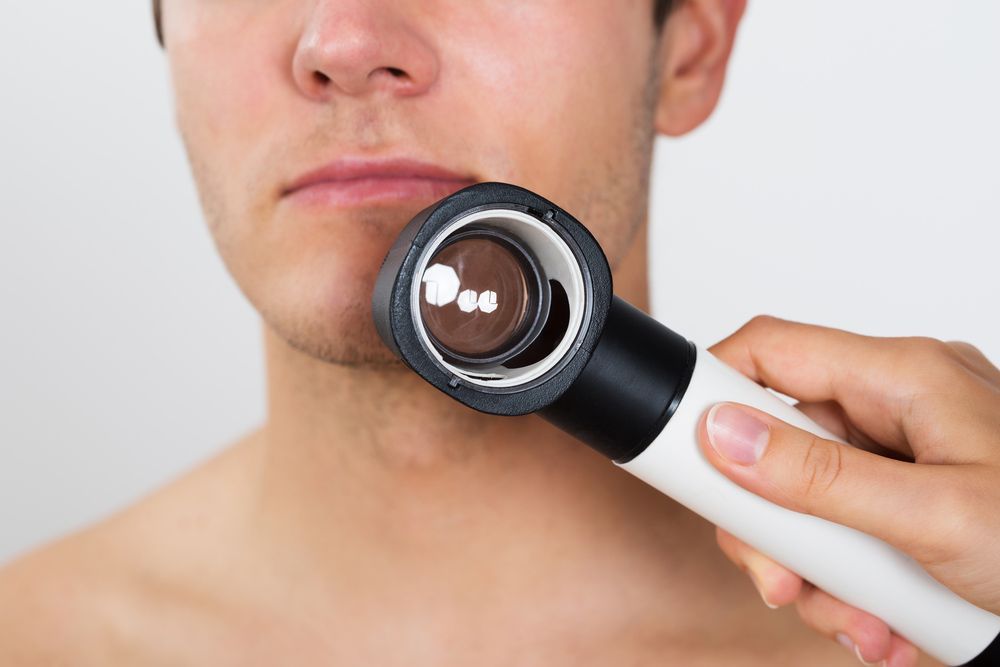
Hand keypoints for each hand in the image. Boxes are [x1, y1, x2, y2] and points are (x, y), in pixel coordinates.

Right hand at [696, 316, 999, 666]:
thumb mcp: (937, 518)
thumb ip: (822, 477)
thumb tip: (727, 436)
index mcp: (902, 377)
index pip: (768, 351)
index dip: (712, 392)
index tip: (684, 455)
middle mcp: (897, 407)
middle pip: (775, 442)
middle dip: (770, 524)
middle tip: (782, 579)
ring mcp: (904, 457)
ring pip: (803, 501)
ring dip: (813, 572)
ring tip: (858, 620)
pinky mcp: (908, 503)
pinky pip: (842, 533)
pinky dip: (847, 585)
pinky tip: (880, 621)